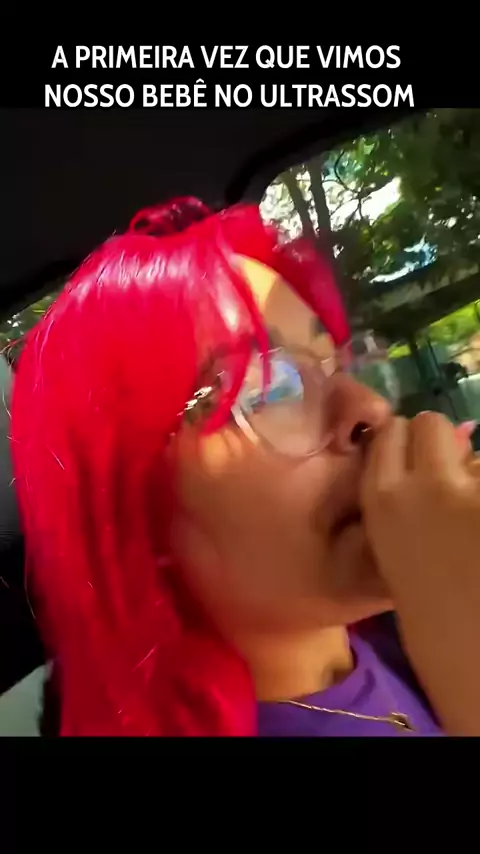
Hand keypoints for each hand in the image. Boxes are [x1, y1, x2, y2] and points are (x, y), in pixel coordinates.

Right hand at [361, 412, 479, 734]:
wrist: (469, 656)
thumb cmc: (428, 613)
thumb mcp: (393, 547)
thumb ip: (400, 498)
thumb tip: (424, 463)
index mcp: (380, 499)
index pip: (390, 431)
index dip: (404, 443)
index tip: (413, 461)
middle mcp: (423, 483)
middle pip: (432, 425)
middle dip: (442, 444)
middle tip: (451, 480)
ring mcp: (472, 490)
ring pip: (477, 453)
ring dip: (476, 474)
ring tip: (471, 517)